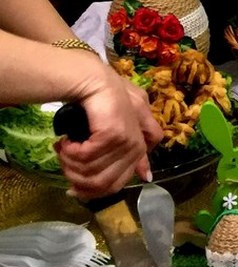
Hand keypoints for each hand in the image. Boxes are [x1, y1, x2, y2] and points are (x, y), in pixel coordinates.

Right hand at [55, 70, 161, 199]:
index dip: (101, 188)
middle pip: (109, 182)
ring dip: (71, 166)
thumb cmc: (104, 98)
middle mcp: (140, 141)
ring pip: (95, 173)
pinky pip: (87, 159)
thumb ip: (132, 149)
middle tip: (64, 166)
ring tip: (62, 151)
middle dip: (80, 180)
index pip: (127, 177)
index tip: (77, 188)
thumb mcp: (120, 124)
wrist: (91, 78)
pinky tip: (64, 142)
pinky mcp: (114, 134)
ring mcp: (129, 138)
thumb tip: (145, 176)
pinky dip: (70, 154)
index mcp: (143, 141)